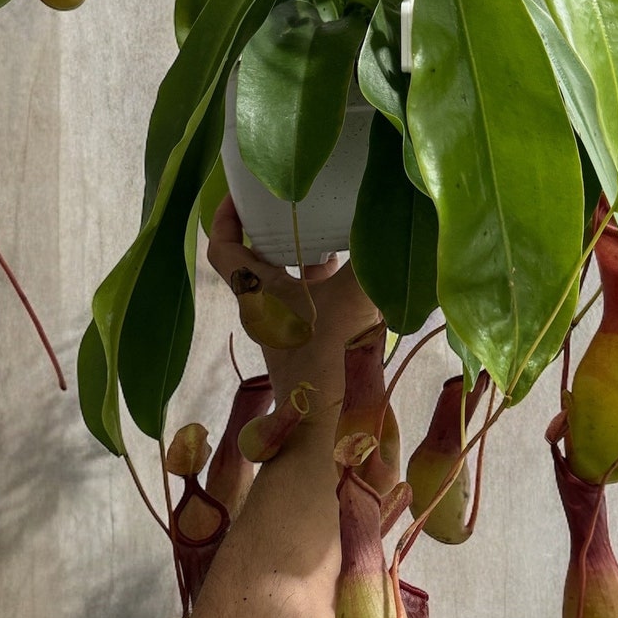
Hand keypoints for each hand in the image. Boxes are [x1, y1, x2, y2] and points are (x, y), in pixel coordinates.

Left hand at [207, 195, 379, 421]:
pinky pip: (300, 302)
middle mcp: (262, 309)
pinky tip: (348, 276)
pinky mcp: (298, 343)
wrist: (322, 422)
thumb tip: (395, 221)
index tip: (239, 195)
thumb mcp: (354, 297)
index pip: (223, 248)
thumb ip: (373, 261)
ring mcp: (279, 329)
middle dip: (269, 232)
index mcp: (257, 291)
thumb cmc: (325, 356)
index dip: (225, 217)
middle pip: (252, 262)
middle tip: (292, 207)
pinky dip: (316, 284)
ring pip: (279, 283)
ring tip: (328, 233)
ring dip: (297, 259)